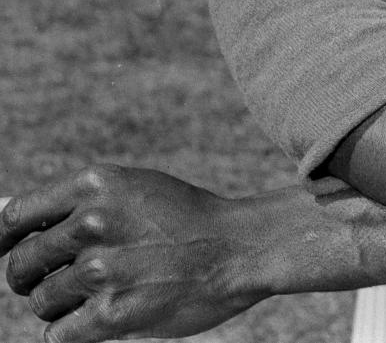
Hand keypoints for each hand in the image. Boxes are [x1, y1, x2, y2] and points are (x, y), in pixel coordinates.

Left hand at [0, 165, 265, 341]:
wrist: (237, 247)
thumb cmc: (183, 217)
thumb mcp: (133, 189)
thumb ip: (80, 203)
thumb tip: (12, 224)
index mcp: (95, 183)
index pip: (15, 216)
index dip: (2, 241)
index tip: (2, 254)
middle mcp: (92, 220)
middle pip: (20, 265)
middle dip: (32, 280)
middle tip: (60, 281)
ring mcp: (101, 268)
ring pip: (40, 303)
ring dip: (60, 307)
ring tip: (99, 294)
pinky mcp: (112, 312)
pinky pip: (58, 335)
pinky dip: (72, 332)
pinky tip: (99, 318)